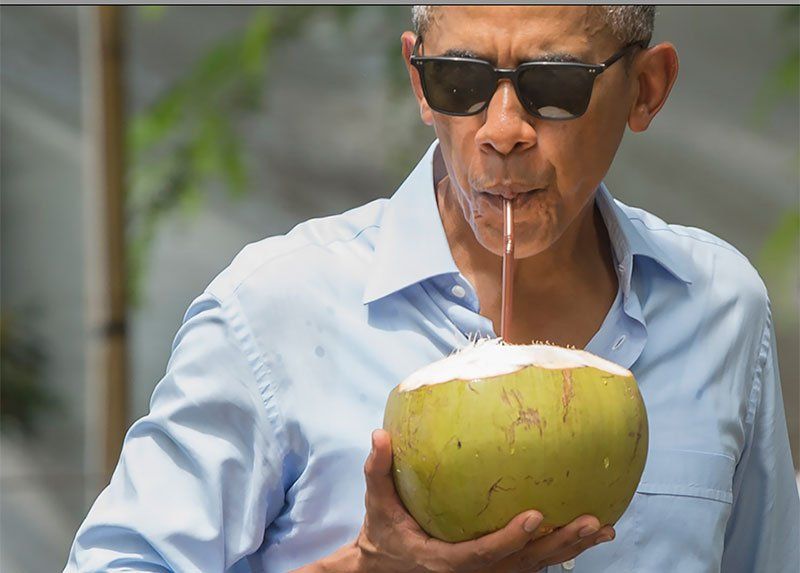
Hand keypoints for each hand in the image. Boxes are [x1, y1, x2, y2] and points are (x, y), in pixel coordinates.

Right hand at [355, 429, 614, 572]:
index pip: (483, 554)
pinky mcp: (492, 571)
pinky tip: (585, 536)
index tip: (538, 515)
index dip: (511, 538)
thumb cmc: (383, 534)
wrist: (384, 569)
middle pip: (523, 565)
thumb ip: (378, 470)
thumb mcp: (377, 503)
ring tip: (604, 529)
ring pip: (533, 568)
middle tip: (593, 522)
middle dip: (560, 545)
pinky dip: (560, 553)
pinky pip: (530, 565)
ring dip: (569, 550)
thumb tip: (380, 433)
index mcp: (444, 560)